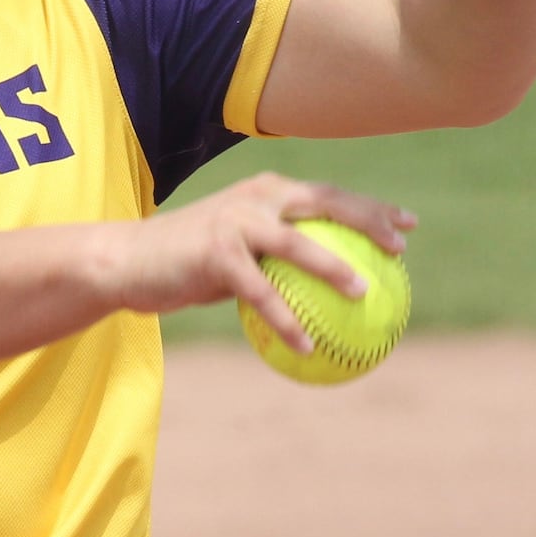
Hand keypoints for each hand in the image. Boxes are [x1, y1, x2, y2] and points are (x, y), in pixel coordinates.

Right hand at [102, 173, 415, 352]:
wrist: (128, 261)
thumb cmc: (186, 261)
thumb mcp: (236, 249)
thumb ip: (274, 256)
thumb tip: (324, 287)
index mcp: (265, 191)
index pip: (328, 194)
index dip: (371, 207)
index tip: (407, 224)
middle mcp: (255, 197)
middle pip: (324, 202)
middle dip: (368, 219)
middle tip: (400, 249)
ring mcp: (235, 221)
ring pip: (296, 243)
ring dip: (333, 267)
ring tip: (364, 293)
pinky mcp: (216, 253)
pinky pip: (261, 293)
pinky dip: (286, 320)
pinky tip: (308, 345)